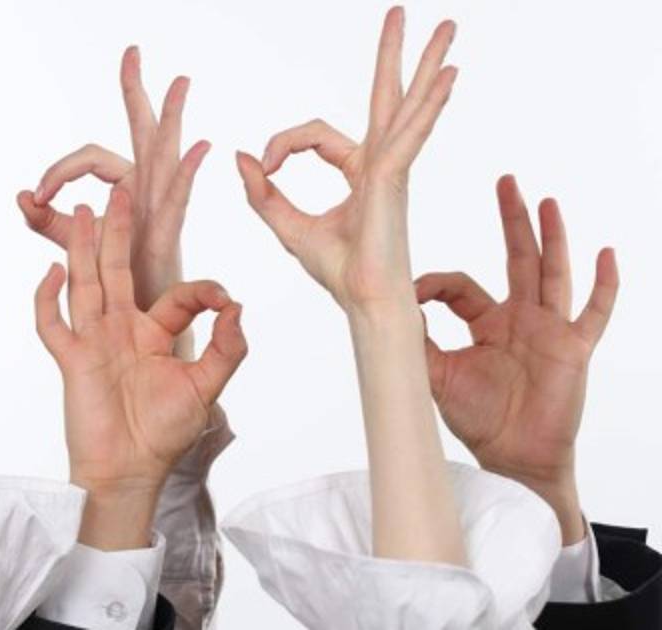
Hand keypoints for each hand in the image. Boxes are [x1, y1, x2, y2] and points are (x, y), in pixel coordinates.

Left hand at [17, 46, 209, 315]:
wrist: (135, 320)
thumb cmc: (115, 282)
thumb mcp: (73, 242)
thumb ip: (46, 219)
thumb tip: (23, 195)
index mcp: (124, 189)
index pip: (88, 161)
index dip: (58, 172)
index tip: (37, 195)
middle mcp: (143, 190)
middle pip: (140, 131)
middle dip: (134, 91)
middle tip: (132, 51)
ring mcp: (159, 207)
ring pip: (164, 153)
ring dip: (173, 117)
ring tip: (181, 80)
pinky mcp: (169, 231)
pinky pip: (179, 196)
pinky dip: (190, 171)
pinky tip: (203, 147)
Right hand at [35, 190, 245, 548]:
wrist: (130, 470)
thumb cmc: (164, 434)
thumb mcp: (206, 387)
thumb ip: (228, 348)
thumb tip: (238, 307)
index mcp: (154, 332)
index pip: (178, 295)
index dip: (204, 293)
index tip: (224, 300)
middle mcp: (121, 328)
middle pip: (117, 268)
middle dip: (118, 231)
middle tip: (119, 190)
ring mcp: (93, 341)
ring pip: (85, 283)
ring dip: (81, 247)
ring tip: (80, 210)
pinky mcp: (72, 360)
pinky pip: (52, 324)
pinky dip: (48, 299)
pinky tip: (52, 271)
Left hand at [237, 9, 457, 313]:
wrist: (363, 301)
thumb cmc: (337, 271)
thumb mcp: (285, 225)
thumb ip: (262, 192)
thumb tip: (243, 156)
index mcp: (359, 171)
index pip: (313, 135)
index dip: (282, 145)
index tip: (264, 168)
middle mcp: (382, 162)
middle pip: (387, 96)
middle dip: (395, 54)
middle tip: (403, 12)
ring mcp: (394, 167)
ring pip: (407, 104)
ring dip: (426, 63)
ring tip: (445, 25)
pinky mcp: (394, 178)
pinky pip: (409, 133)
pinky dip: (428, 104)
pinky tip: (448, 76)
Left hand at [417, 175, 618, 543]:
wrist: (511, 457)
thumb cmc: (478, 419)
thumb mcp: (434, 373)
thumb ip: (413, 339)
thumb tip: (386, 307)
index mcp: (484, 322)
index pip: (461, 286)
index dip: (434, 284)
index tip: (412, 290)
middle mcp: (519, 318)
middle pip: (516, 258)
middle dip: (510, 220)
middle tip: (505, 181)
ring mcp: (550, 330)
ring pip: (552, 272)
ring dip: (550, 237)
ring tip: (545, 201)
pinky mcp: (573, 349)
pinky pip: (593, 311)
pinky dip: (604, 284)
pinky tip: (607, 254)